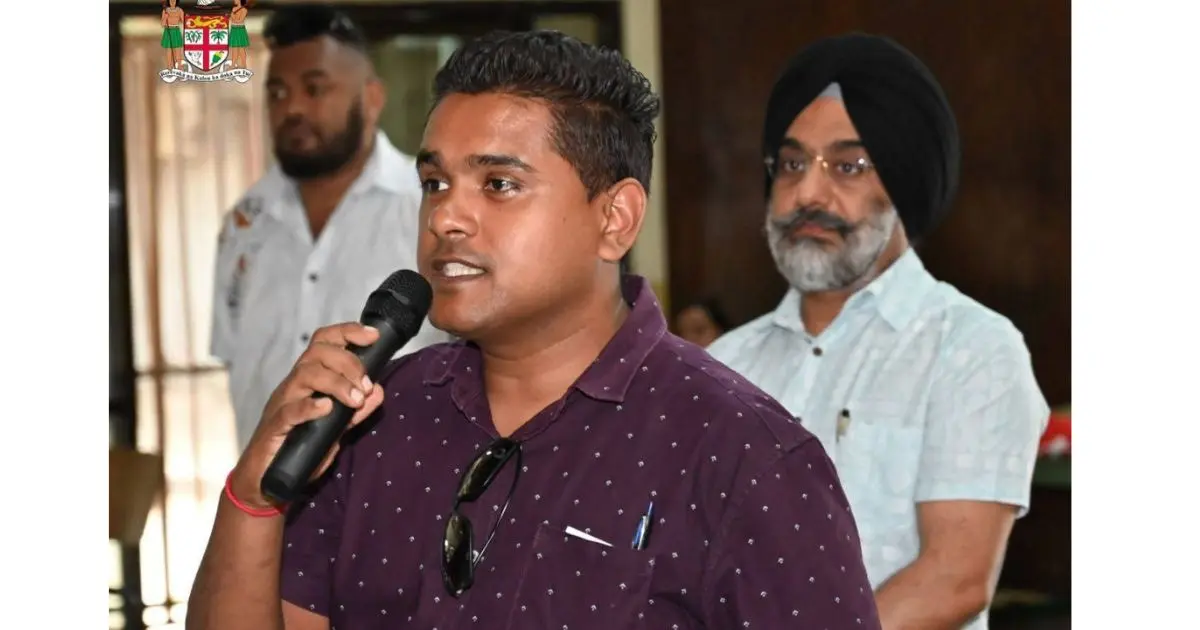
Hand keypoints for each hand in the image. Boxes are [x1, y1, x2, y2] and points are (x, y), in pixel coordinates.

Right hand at [230, 323, 385, 509]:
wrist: (267, 480)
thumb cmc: (299, 448)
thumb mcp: (335, 428)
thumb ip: (356, 410)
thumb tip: (378, 391)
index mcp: (309, 380)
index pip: (324, 343)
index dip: (347, 332)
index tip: (372, 336)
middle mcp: (294, 386)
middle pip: (317, 353)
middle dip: (348, 362)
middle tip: (365, 385)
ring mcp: (282, 405)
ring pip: (305, 375)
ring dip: (336, 383)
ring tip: (355, 399)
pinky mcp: (274, 428)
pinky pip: (289, 411)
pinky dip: (309, 407)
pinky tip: (326, 408)